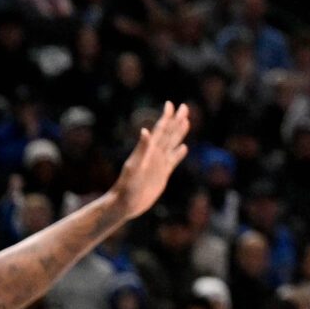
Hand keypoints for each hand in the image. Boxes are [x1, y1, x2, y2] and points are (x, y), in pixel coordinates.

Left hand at [105, 102, 191, 221]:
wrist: (123, 204)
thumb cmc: (126, 187)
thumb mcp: (133, 168)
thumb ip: (141, 150)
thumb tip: (146, 131)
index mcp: (150, 151)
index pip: (160, 130)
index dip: (166, 118)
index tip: (171, 104)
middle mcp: (155, 154)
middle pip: (169, 134)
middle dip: (176, 120)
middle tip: (184, 107)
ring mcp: (159, 163)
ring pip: (172, 144)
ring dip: (179, 132)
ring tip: (186, 121)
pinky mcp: (162, 174)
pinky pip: (173, 160)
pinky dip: (179, 153)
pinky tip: (183, 148)